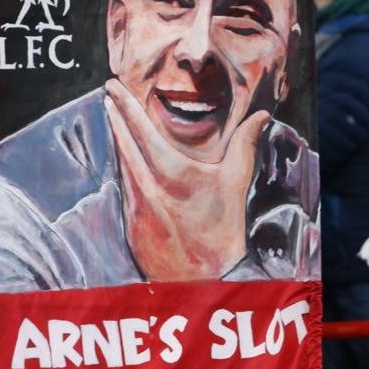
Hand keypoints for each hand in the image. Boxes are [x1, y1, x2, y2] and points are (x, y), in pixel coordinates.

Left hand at [103, 79, 269, 280]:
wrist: (204, 282)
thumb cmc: (222, 232)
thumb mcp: (235, 184)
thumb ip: (245, 145)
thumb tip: (261, 115)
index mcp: (171, 174)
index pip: (141, 130)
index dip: (126, 106)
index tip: (112, 86)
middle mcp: (146, 188)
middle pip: (122, 143)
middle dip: (115, 115)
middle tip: (108, 92)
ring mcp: (135, 207)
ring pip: (121, 164)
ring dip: (118, 140)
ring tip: (114, 118)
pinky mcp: (131, 224)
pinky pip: (124, 187)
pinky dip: (124, 168)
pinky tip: (125, 159)